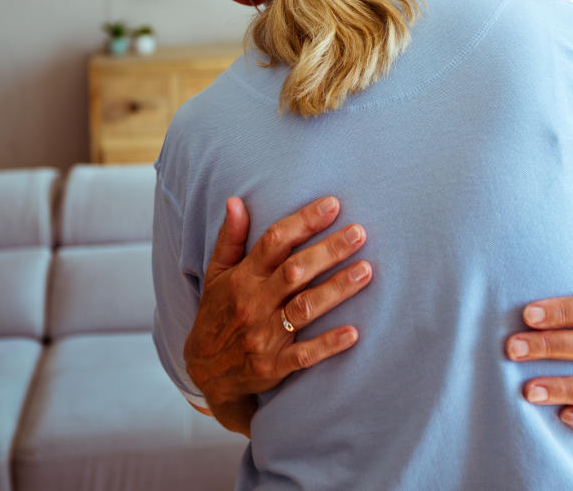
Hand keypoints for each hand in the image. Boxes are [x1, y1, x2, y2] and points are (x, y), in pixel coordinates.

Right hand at [183, 196, 373, 434]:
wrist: (205, 372)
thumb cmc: (217, 313)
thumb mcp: (216, 274)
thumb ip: (229, 238)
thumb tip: (235, 200)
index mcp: (242, 278)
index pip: (274, 242)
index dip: (303, 222)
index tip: (332, 205)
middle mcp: (254, 303)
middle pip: (295, 271)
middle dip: (328, 251)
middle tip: (359, 233)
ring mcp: (264, 336)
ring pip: (304, 308)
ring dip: (336, 289)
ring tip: (366, 271)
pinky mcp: (273, 365)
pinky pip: (304, 355)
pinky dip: (328, 345)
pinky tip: (353, 333)